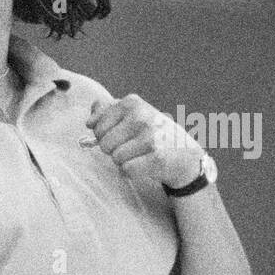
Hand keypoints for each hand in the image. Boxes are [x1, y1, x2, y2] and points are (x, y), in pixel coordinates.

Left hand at [85, 95, 202, 186]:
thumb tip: (91, 117)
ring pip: (115, 158)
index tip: (121, 134)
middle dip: (114, 149)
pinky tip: (146, 164)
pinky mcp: (157, 157)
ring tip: (141, 154)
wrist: (184, 154)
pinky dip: (133, 171)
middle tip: (133, 146)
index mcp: (132, 103)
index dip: (104, 136)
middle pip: (104, 144)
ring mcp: (151, 136)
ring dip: (124, 161)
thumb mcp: (132, 114)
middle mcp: (141, 116)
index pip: (96, 127)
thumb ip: (107, 110)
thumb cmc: (152, 133)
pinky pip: (126, 169)